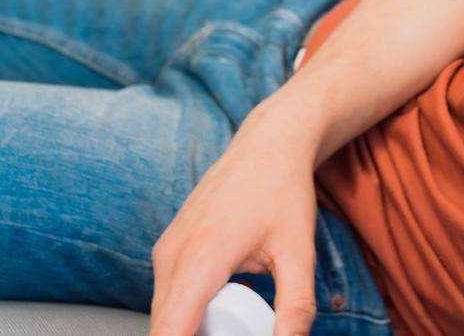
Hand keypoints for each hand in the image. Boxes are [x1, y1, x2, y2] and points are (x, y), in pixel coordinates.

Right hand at [149, 117, 321, 335]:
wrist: (267, 145)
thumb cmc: (283, 192)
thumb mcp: (298, 254)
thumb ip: (295, 309)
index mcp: (201, 257)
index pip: (170, 332)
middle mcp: (172, 255)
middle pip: (164, 330)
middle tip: (239, 330)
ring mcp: (165, 251)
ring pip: (165, 317)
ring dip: (191, 332)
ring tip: (235, 324)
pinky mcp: (168, 249)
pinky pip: (169, 299)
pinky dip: (188, 316)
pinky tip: (224, 314)